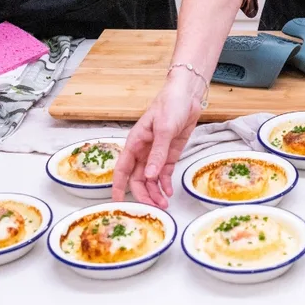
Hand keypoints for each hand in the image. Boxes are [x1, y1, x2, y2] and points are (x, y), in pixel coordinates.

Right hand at [112, 70, 205, 207]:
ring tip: (164, 204)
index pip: (122, 169)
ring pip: (151, 179)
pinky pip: (164, 173)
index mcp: (135, 143)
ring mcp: (156, 153)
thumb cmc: (170, 105)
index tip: (117, 203)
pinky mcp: (169, 154)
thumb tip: (149, 175)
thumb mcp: (164, 128)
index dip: (118, 186)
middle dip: (143, 195)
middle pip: (137, 178)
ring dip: (155, 192)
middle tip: (152, 208)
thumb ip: (158, 153)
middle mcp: (143, 151)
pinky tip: (168, 193)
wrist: (187, 95)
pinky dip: (165, 184)